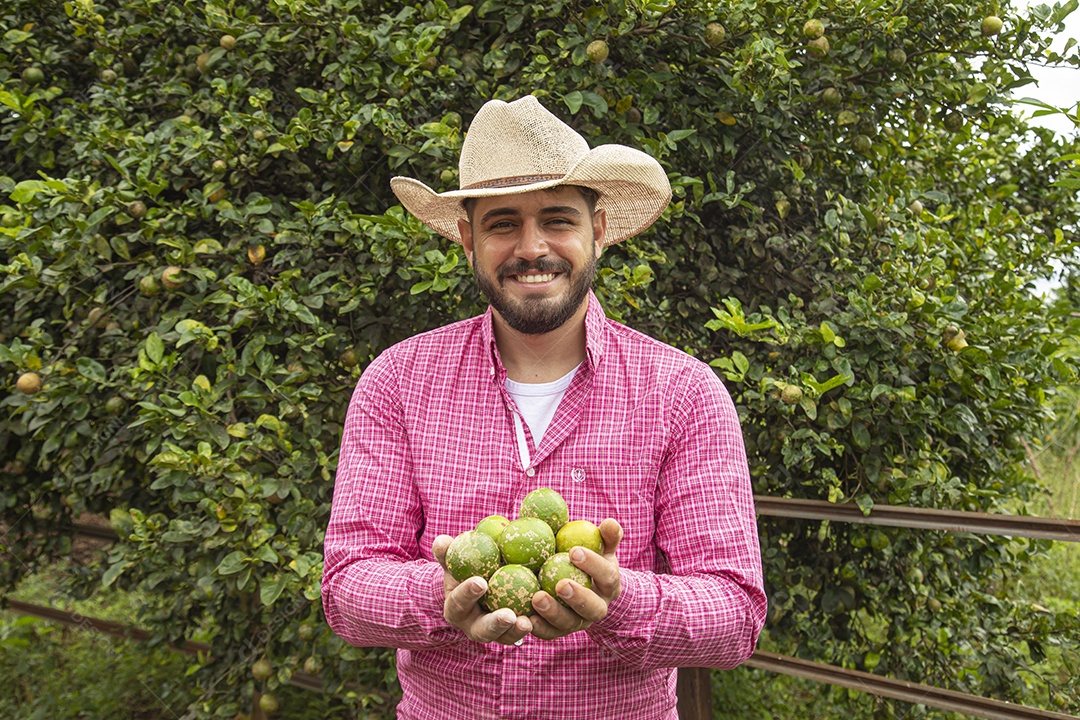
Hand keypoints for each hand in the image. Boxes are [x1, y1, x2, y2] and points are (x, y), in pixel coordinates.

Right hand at [432, 534, 532, 644]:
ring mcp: (494, 633)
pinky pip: (522, 633)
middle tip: (509, 615)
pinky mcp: (512, 633)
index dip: (467, 594)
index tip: (481, 582)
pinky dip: (533, 627)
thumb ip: (447, 553)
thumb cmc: (464, 572)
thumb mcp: (454, 563)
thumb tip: (441, 540)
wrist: (477, 589)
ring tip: (528, 622)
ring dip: (516, 631)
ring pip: (505, 638)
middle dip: (495, 624)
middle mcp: (473, 626)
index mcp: (456, 609)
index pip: (459, 602)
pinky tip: (543, 618)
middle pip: (482, 631)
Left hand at [528, 518, 622, 640]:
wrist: (584, 587)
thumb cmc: (589, 558)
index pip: (607, 576)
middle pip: (592, 607)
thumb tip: (610, 522)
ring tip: (536, 598)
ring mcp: (579, 622)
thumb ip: (606, 536)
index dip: (594, 565)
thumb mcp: (600, 546)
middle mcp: (598, 607)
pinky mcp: (559, 631)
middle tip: (561, 583)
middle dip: (578, 597)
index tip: (574, 551)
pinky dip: (538, 627)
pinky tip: (524, 617)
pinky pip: (549, 633)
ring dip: (553, 612)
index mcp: (610, 584)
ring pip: (569, 623)